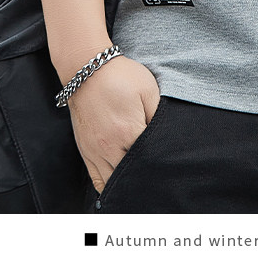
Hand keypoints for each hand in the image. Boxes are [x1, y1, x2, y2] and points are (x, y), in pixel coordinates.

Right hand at [65, 55, 161, 193]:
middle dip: (147, 176)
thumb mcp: (148, 89)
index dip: (162, 161)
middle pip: (133, 175)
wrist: (87, 71)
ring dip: (129, 183)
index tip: (171, 162)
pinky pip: (97, 180)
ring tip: (143, 181)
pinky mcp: (85, 152)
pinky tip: (121, 184)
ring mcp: (95, 152)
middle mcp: (110, 147)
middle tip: (161, 178)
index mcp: (129, 132)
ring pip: (114, 183)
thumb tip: (167, 136)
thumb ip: (158, 116)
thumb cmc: (121, 77)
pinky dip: (110, 186)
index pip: (150, 158)